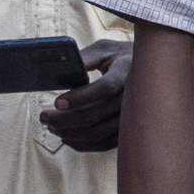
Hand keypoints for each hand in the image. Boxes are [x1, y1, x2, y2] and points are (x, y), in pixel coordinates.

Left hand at [40, 37, 133, 151]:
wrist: (149, 70)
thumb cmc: (119, 57)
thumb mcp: (103, 50)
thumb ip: (83, 59)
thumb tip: (58, 69)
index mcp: (128, 70)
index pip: (105, 87)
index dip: (80, 97)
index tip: (56, 102)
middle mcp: (135, 95)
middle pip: (98, 114)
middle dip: (65, 119)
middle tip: (44, 117)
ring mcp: (135, 115)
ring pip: (100, 132)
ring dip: (71, 133)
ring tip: (51, 126)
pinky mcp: (130, 128)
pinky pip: (105, 143)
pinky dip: (83, 144)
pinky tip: (66, 137)